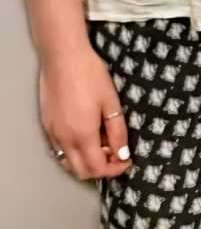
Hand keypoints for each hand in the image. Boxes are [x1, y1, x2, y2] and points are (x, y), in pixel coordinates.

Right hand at [40, 44, 132, 180]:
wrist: (63, 57)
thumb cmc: (91, 75)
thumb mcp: (111, 102)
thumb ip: (117, 131)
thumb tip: (122, 154)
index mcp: (82, 135)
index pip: (97, 168)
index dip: (114, 169)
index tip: (127, 161)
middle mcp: (64, 140)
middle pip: (81, 171)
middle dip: (100, 169)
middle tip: (116, 152)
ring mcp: (52, 133)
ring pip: (68, 162)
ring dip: (86, 161)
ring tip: (102, 142)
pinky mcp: (46, 125)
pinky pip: (59, 150)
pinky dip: (74, 152)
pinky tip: (86, 134)